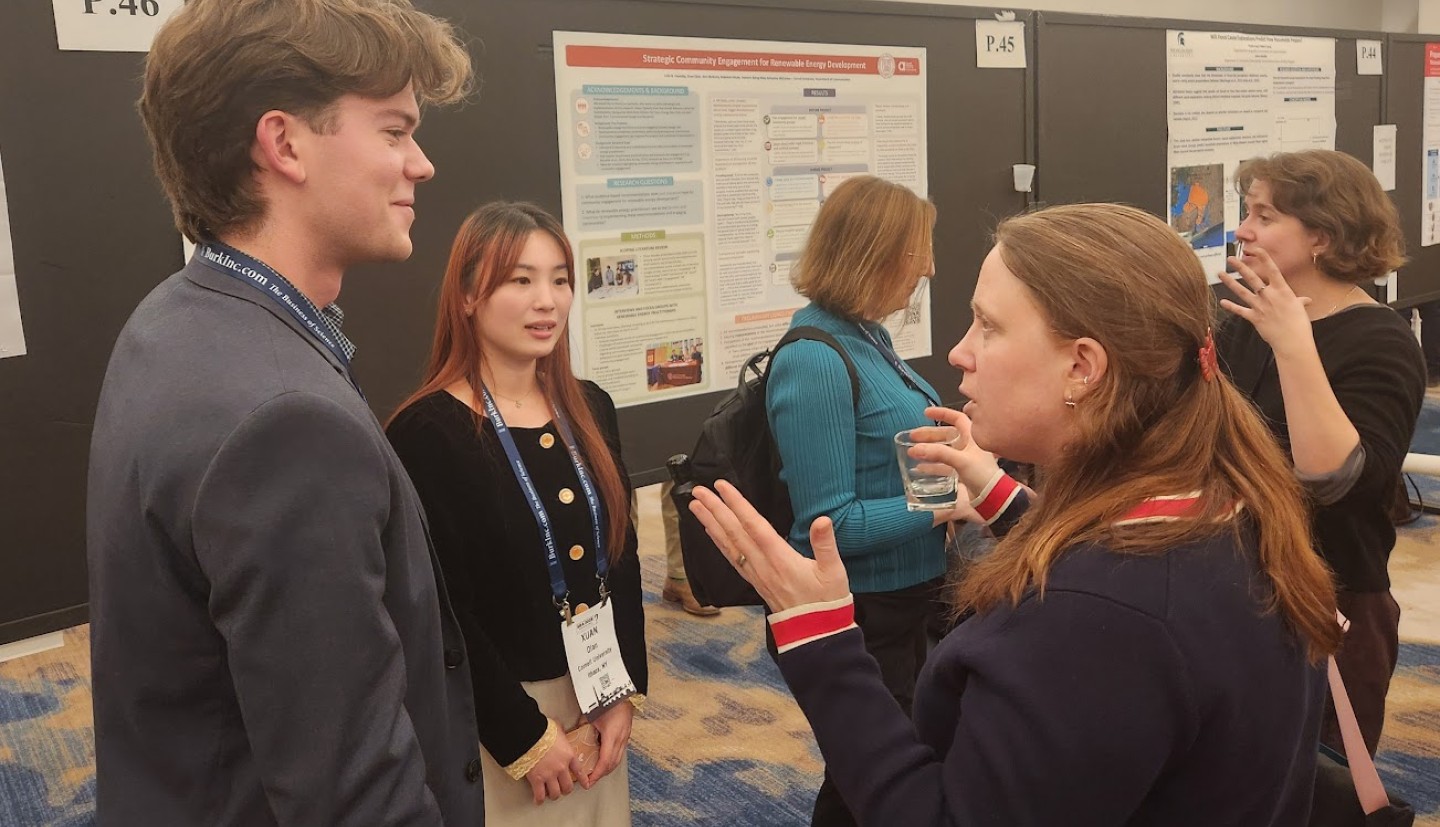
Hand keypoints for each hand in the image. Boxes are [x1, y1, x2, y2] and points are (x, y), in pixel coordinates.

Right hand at [525, 720, 582, 804]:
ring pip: (555, 793)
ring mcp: (549, 775)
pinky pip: (540, 795)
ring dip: (554, 795)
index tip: (585, 785)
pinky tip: (538, 800)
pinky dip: (539, 799)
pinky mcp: (537, 779)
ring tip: (551, 795)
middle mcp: (561, 768)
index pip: (579, 771)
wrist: (530, 735)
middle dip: (566, 789)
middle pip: (568, 786)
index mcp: (568, 755)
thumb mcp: (558, 729)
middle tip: (563, 789)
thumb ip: (561, 732)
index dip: (583, 780)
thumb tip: (560, 728)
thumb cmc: (543, 730)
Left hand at [586, 699, 633, 783]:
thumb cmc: (609, 701)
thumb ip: (583, 726)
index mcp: (611, 736)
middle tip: (590, 780)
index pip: (604, 761)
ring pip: (617, 760)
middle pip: (612, 764)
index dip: (596, 774)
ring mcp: (625, 738)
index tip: (588, 781)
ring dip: (607, 769)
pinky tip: (605, 761)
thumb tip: (574, 734)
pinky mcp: (626, 736)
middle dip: (601, 775)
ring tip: (596, 773)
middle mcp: (620, 739)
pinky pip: (619, 753)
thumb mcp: (592, 714)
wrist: (624, 693)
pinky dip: (611, 761)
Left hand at [688, 480, 849, 611]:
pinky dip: (719, 542)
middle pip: (734, 532)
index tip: (723, 487)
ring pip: (728, 544)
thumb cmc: (826, 601)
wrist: (814, 632)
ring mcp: (756, 574)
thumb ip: (826, 544)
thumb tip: (821, 521)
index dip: (737, 504)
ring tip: (696, 507)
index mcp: (781, 559)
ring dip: (711, 523)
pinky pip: (731, 558)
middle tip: (698, 491)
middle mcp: (763, 565)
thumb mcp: (833, 571)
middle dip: (715, 509)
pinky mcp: (754, 581)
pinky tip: (711, 532)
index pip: (754, 526)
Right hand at [918, 406, 1000, 498]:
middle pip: (946, 435)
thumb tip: (917, 448)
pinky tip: (920, 468)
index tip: (926, 413)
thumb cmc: (983, 474)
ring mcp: (964, 458)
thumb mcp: (961, 460)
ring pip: (943, 449)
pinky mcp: (961, 470)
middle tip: (913, 436)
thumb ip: (939, 453)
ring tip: (912, 451)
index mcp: (972, 437)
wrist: (993, 496)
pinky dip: (932, 465)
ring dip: (928, 450)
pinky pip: (943, 464)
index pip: (957, 418)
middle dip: (928, 435)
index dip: (942, 413)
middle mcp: (968, 445)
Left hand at [1217, 245, 1316, 358]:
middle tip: (1230, 258)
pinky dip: (1230, 306)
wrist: (1292, 340)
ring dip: (1229, 282)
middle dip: (1240, 267)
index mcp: (1282, 290)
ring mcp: (1259, 306)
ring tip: (1220, 274)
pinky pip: (1239, 310)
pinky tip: (1222, 301)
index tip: (1256, 249)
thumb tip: (1306, 300)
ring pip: (1241, 291)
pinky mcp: (1253, 317)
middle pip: (1252, 277)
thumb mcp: (1300, 308)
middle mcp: (1269, 295)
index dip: (1264, 258)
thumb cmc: (1299, 323)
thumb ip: (1299, 301)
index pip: (1272, 269)